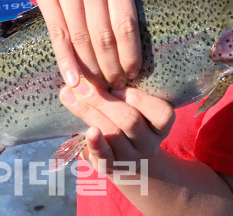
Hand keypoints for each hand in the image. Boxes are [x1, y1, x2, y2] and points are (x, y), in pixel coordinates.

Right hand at [33, 0, 140, 89]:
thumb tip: (135, 55)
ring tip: (98, 86)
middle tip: (115, 86)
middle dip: (111, 66)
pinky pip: (58, 35)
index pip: (125, 24)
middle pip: (103, 34)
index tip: (132, 74)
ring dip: (90, 67)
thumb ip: (122, 8)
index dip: (130, 54)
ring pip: (80, 38)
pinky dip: (66, 61)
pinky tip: (73, 80)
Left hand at [60, 79, 174, 172]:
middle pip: (130, 121)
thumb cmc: (127, 119)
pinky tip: (87, 131)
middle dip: (103, 100)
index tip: (119, 85)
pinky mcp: (112, 167)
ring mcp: (131, 157)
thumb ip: (124, 89)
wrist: (125, 158)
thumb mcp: (136, 106)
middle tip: (82, 84)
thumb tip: (98, 65)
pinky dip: (95, 143)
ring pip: (113, 133)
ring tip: (70, 95)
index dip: (140, 99)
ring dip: (89, 112)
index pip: (162, 114)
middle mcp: (149, 143)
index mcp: (160, 125)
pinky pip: (105, 156)